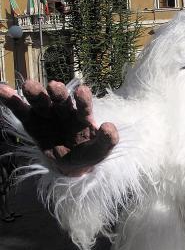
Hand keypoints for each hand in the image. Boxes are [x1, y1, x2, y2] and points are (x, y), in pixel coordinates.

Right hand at [0, 80, 118, 175]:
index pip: (84, 106)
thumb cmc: (88, 153)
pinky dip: (11, 100)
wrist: (72, 164)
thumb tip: (109, 126)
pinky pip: (21, 110)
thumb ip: (107, 140)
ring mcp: (48, 115)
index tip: (82, 91)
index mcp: (83, 116)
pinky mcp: (32, 122)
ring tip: (29, 86)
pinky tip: (2, 90)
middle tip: (55, 86)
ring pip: (41, 101)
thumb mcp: (100, 150)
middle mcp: (65, 111)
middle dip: (57, 92)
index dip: (83, 99)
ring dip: (35, 93)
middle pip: (61, 99)